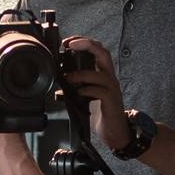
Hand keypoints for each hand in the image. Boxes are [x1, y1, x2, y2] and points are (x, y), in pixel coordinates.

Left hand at [62, 36, 130, 151]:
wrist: (114, 131)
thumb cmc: (100, 112)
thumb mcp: (85, 94)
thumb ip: (76, 85)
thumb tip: (59, 79)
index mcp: (104, 73)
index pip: (97, 50)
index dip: (84, 42)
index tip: (67, 42)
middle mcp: (110, 78)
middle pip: (103, 53)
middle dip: (87, 45)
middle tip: (70, 45)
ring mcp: (112, 89)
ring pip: (100, 74)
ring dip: (81, 74)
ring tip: (67, 77)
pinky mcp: (112, 101)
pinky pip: (101, 91)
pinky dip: (88, 90)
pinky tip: (78, 93)